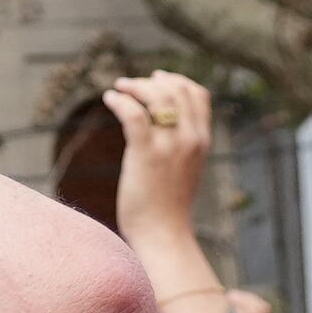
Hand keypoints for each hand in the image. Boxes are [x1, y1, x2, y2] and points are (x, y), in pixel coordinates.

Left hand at [102, 72, 214, 253]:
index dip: (178, 81)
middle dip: (152, 81)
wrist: (164, 234)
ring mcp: (170, 145)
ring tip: (119, 89)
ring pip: (157, 97)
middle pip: (176, 90)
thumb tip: (165, 131)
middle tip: (131, 84)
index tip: (158, 78)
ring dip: (135, 87)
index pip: (199, 95)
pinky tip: (110, 99)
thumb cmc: (169, 207)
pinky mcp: (146, 154)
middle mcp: (190, 138)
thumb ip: (182, 147)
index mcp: (202, 141)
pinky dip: (120, 101)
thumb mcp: (185, 170)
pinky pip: (133, 114)